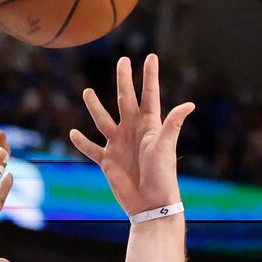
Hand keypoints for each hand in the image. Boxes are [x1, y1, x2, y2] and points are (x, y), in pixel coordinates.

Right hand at [70, 53, 194, 216]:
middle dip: (124, 80)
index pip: (149, 94)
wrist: (150, 204)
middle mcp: (133, 131)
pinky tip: (72, 133)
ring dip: (95, 106)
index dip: (150, 76)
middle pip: (126, 99)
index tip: (151, 57)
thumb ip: (172, 124)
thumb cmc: (162, 175)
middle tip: (122, 61)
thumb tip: (189, 104)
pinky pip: (91, 149)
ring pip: (103, 120)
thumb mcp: (166, 147)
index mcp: (149, 125)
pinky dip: (81, 142)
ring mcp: (119, 144)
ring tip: (87, 92)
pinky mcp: (108, 161)